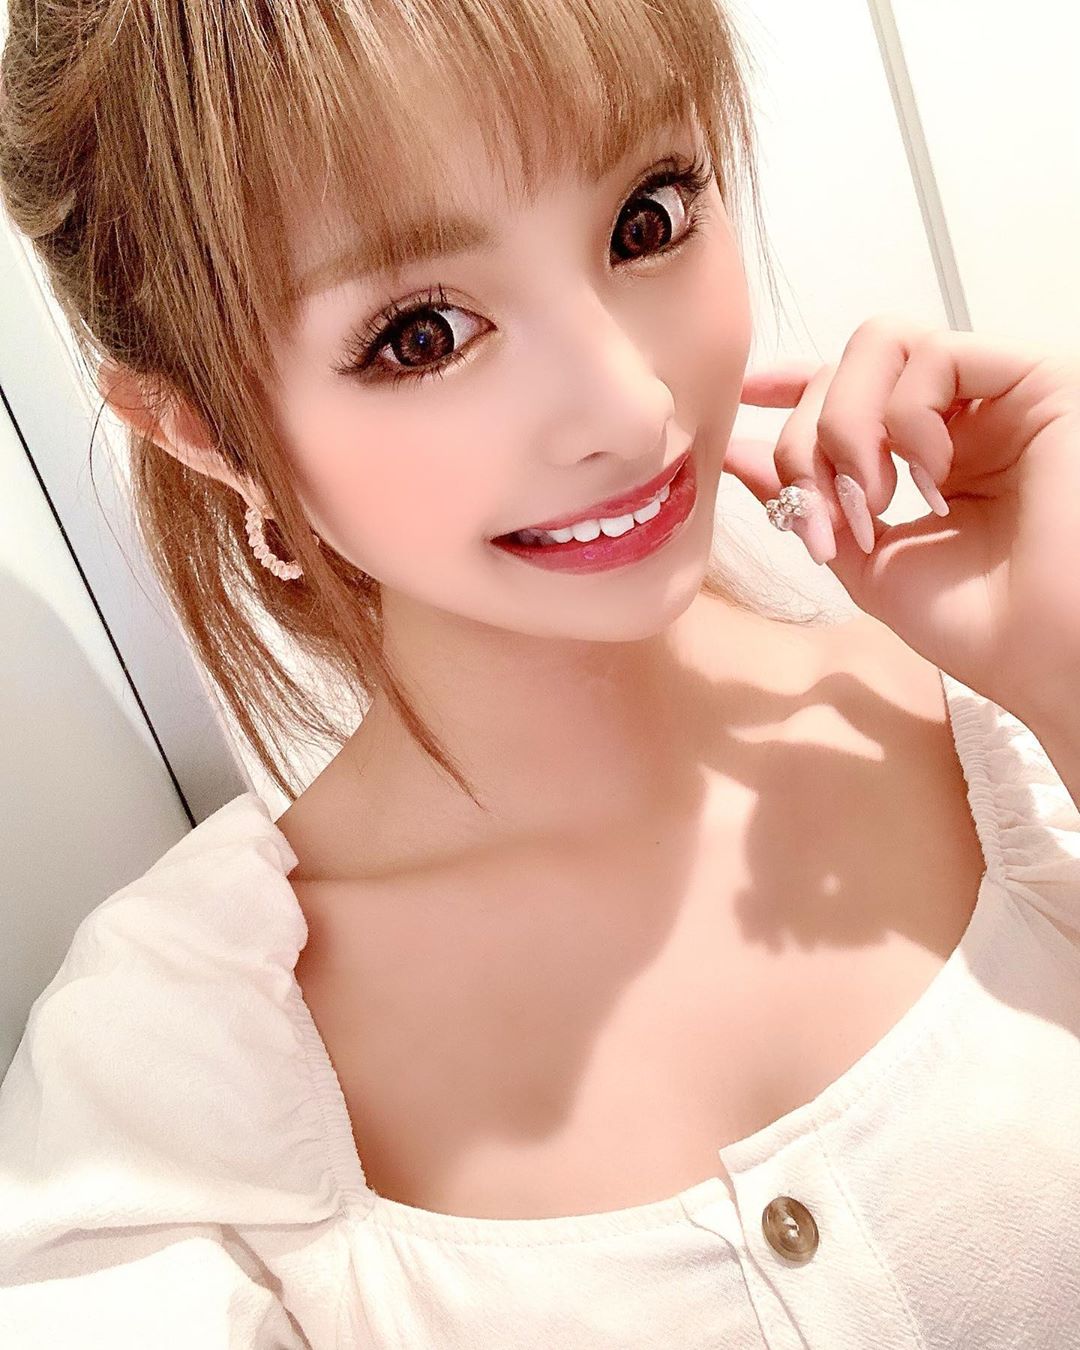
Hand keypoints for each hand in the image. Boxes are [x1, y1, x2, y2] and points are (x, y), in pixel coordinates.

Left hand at [724, 315, 1079, 724]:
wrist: (1045, 656)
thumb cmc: (976, 624)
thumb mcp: (865, 560)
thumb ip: (806, 501)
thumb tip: (737, 451)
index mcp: (926, 455)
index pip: (851, 388)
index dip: (795, 383)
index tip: (748, 397)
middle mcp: (961, 417)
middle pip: (846, 366)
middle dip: (807, 439)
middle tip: (824, 516)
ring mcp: (997, 396)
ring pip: (881, 344)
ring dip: (848, 427)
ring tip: (874, 502)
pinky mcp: (1038, 381)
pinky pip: (936, 354)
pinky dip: (906, 419)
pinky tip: (931, 479)